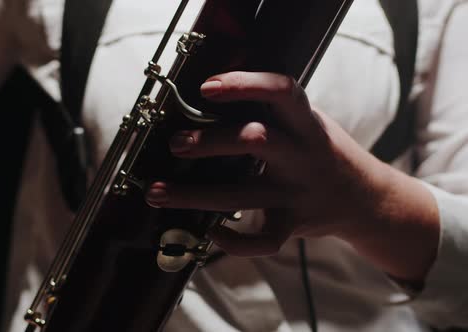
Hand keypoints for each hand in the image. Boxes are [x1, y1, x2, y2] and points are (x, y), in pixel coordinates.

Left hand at [145, 71, 439, 283]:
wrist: (367, 199)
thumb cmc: (322, 152)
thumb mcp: (308, 122)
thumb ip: (273, 112)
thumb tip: (209, 98)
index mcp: (306, 123)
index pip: (281, 91)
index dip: (244, 85)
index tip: (206, 87)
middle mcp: (303, 155)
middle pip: (255, 140)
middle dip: (210, 141)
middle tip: (175, 144)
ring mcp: (297, 194)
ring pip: (241, 196)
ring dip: (193, 196)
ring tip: (157, 192)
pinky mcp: (293, 225)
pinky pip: (261, 241)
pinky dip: (233, 241)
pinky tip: (212, 232)